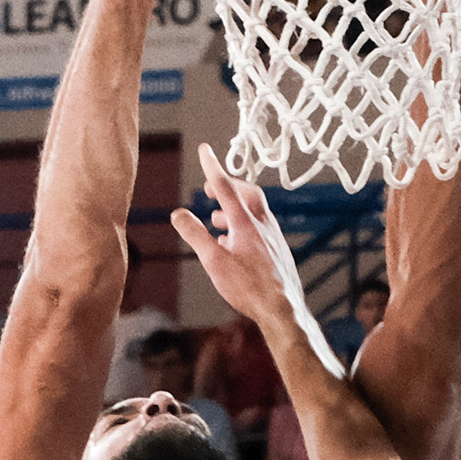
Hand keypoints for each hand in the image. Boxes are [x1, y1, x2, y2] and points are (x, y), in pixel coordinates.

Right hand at [169, 142, 307, 338]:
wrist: (282, 309)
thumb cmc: (248, 288)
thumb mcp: (213, 262)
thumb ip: (195, 235)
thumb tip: (178, 214)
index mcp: (246, 223)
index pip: (225, 187)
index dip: (212, 167)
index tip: (205, 150)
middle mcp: (263, 224)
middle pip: (247, 193)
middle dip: (228, 186)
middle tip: (211, 189)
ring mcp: (274, 237)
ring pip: (255, 211)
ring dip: (235, 208)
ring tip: (217, 220)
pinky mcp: (279, 250)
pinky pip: (261, 227)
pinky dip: (245, 225)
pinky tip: (235, 244)